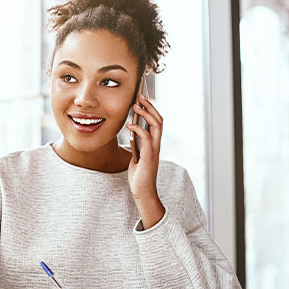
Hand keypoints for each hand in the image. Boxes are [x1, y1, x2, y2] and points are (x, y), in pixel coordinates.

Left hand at [126, 94, 164, 227]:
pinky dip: (138, 129)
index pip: (156, 122)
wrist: (142, 191)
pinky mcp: (150, 156)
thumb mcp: (137, 156)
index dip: (151, 110)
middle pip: (159, 119)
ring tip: (135, 106)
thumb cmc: (139, 175)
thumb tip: (132, 134)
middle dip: (150, 106)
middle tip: (140, 96)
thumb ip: (137, 146)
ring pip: (157, 125)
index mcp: (154, 144)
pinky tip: (129, 126)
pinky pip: (147, 137)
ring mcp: (155, 150)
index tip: (141, 99)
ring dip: (146, 114)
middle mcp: (157, 144)